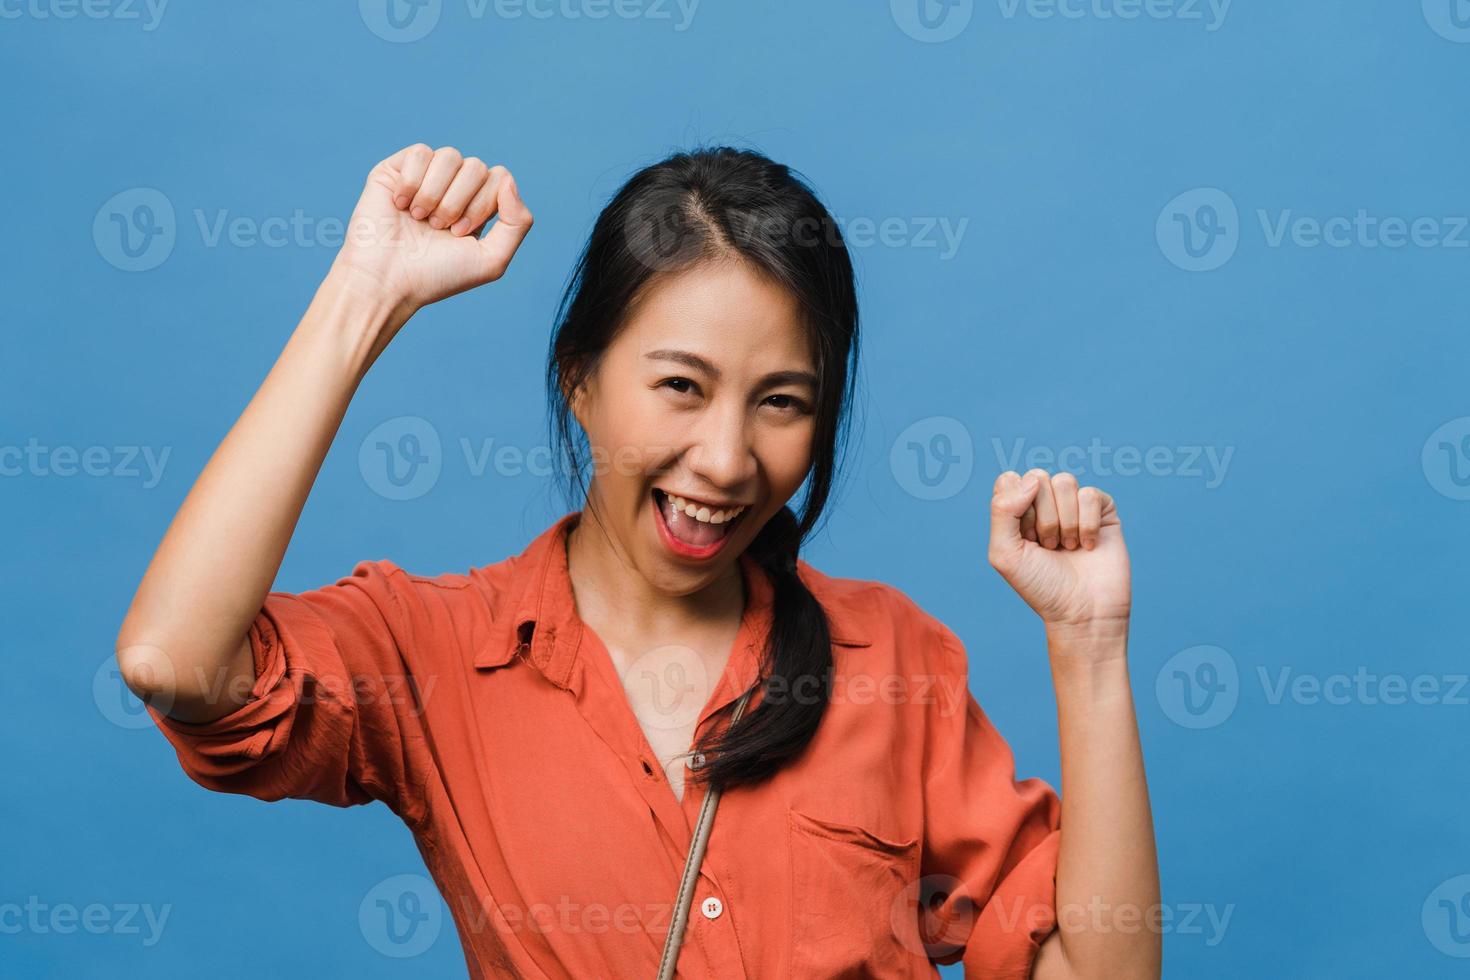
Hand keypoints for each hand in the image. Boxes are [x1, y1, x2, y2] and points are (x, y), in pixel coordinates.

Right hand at [329, 143, 533, 312]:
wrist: (387, 280)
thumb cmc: (437, 276)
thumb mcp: (492, 260)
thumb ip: (518, 222)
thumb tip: (507, 178)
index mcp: (477, 206)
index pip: (499, 179)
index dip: (483, 204)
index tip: (460, 233)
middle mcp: (454, 188)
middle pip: (476, 166)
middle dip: (458, 202)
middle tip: (439, 228)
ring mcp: (426, 177)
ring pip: (449, 156)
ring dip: (435, 193)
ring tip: (420, 219)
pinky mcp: (397, 170)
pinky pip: (420, 152)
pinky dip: (413, 182)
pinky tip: (401, 204)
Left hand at [987, 469, 1131, 635]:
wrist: (1082, 612)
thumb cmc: (1040, 585)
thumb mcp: (1004, 552)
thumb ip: (1003, 510)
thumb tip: (1032, 479)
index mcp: (1017, 510)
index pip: (1010, 480)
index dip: (1016, 506)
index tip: (1024, 538)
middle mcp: (1045, 503)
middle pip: (1038, 478)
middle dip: (1042, 518)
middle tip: (1048, 547)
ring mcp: (1074, 505)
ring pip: (1065, 482)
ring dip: (1065, 522)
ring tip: (1067, 547)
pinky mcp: (1102, 510)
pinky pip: (1090, 494)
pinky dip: (1087, 524)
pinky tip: (1087, 546)